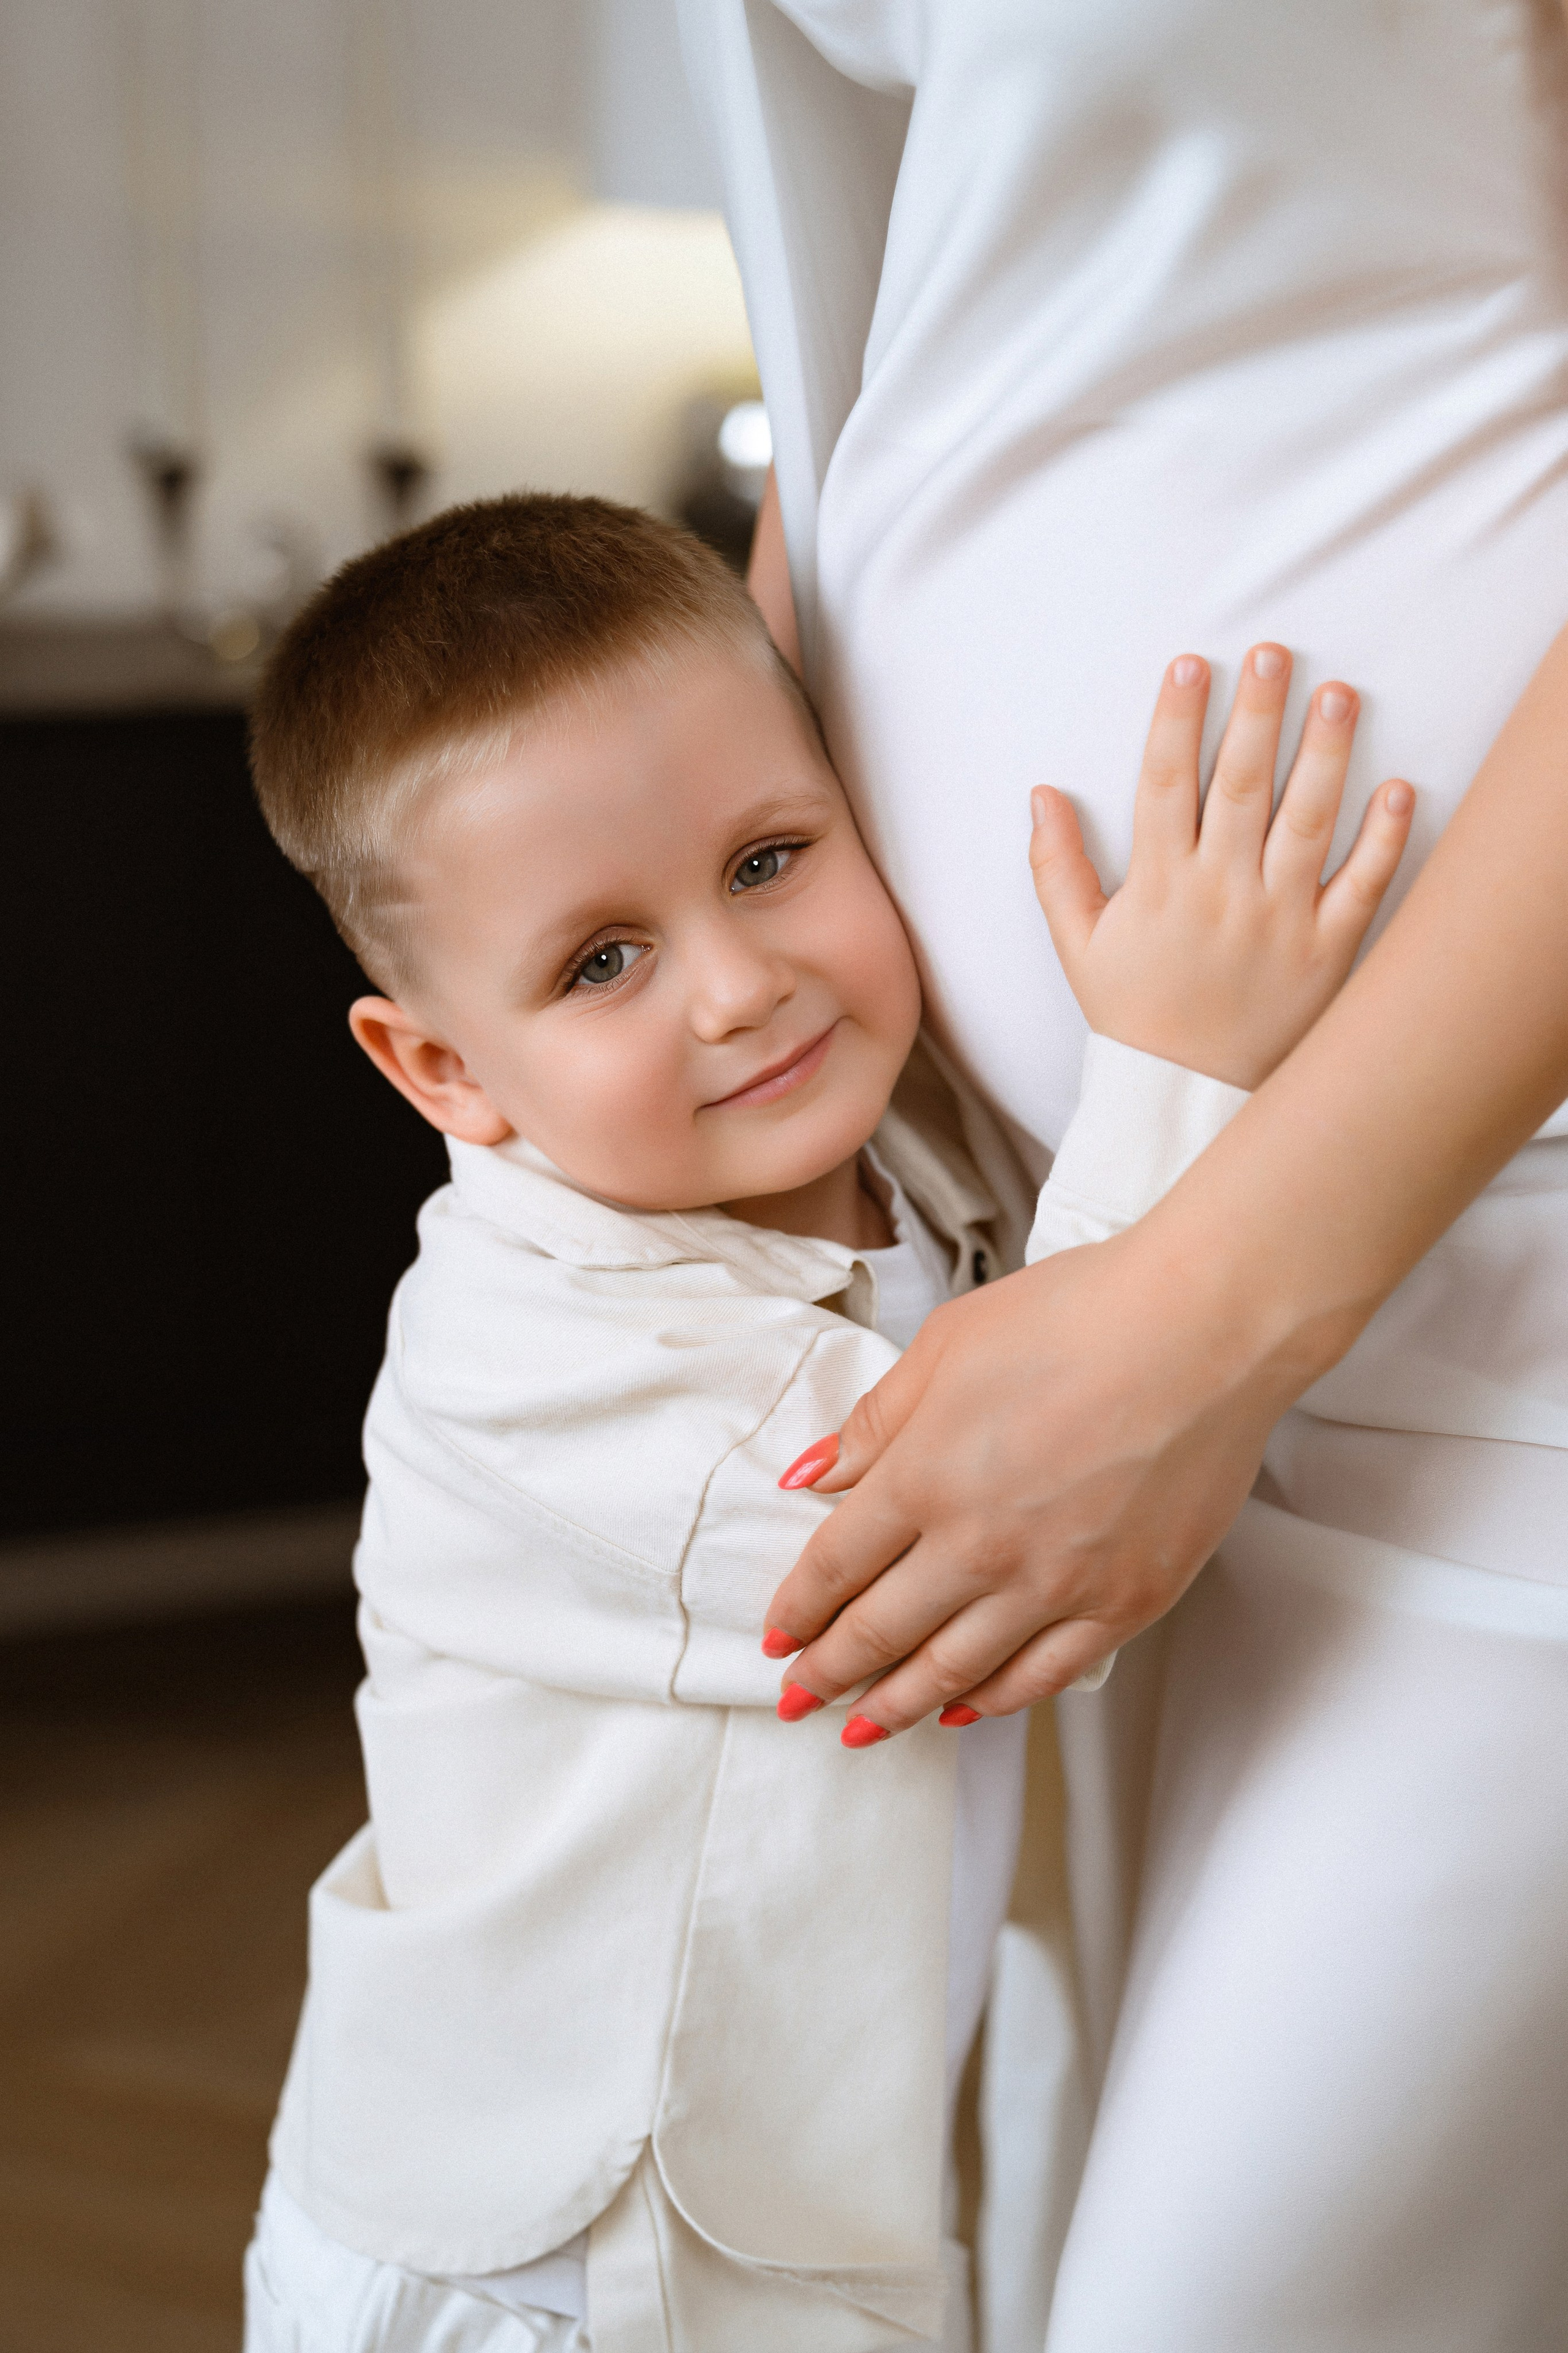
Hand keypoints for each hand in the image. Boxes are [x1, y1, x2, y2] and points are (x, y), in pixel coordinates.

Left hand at [764, 1214, 1299, 1732]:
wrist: (1206, 1329)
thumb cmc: (1079, 1316)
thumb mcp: (947, 1343)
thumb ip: (876, 1420)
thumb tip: (812, 1474)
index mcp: (925, 1478)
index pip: (835, 1567)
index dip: (799, 1610)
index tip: (777, 1637)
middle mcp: (980, 1548)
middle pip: (881, 1633)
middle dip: (829, 1674)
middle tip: (800, 1701)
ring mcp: (1055, 1586)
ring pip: (955, 1672)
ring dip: (899, 1707)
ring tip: (863, 1730)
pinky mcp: (1124, 1603)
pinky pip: (1043, 1676)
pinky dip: (995, 1700)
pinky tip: (967, 1708)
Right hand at [1031, 647, 1413, 1088]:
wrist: (1184, 1098)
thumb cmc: (1132, 1015)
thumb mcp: (1077, 945)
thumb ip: (1056, 867)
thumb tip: (1041, 793)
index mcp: (1157, 886)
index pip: (1165, 784)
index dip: (1175, 720)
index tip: (1190, 666)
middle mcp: (1219, 894)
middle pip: (1240, 785)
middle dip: (1257, 713)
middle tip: (1274, 652)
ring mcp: (1278, 921)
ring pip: (1306, 822)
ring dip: (1324, 754)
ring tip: (1337, 695)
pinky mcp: (1326, 952)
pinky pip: (1360, 886)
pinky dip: (1382, 838)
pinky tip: (1397, 788)